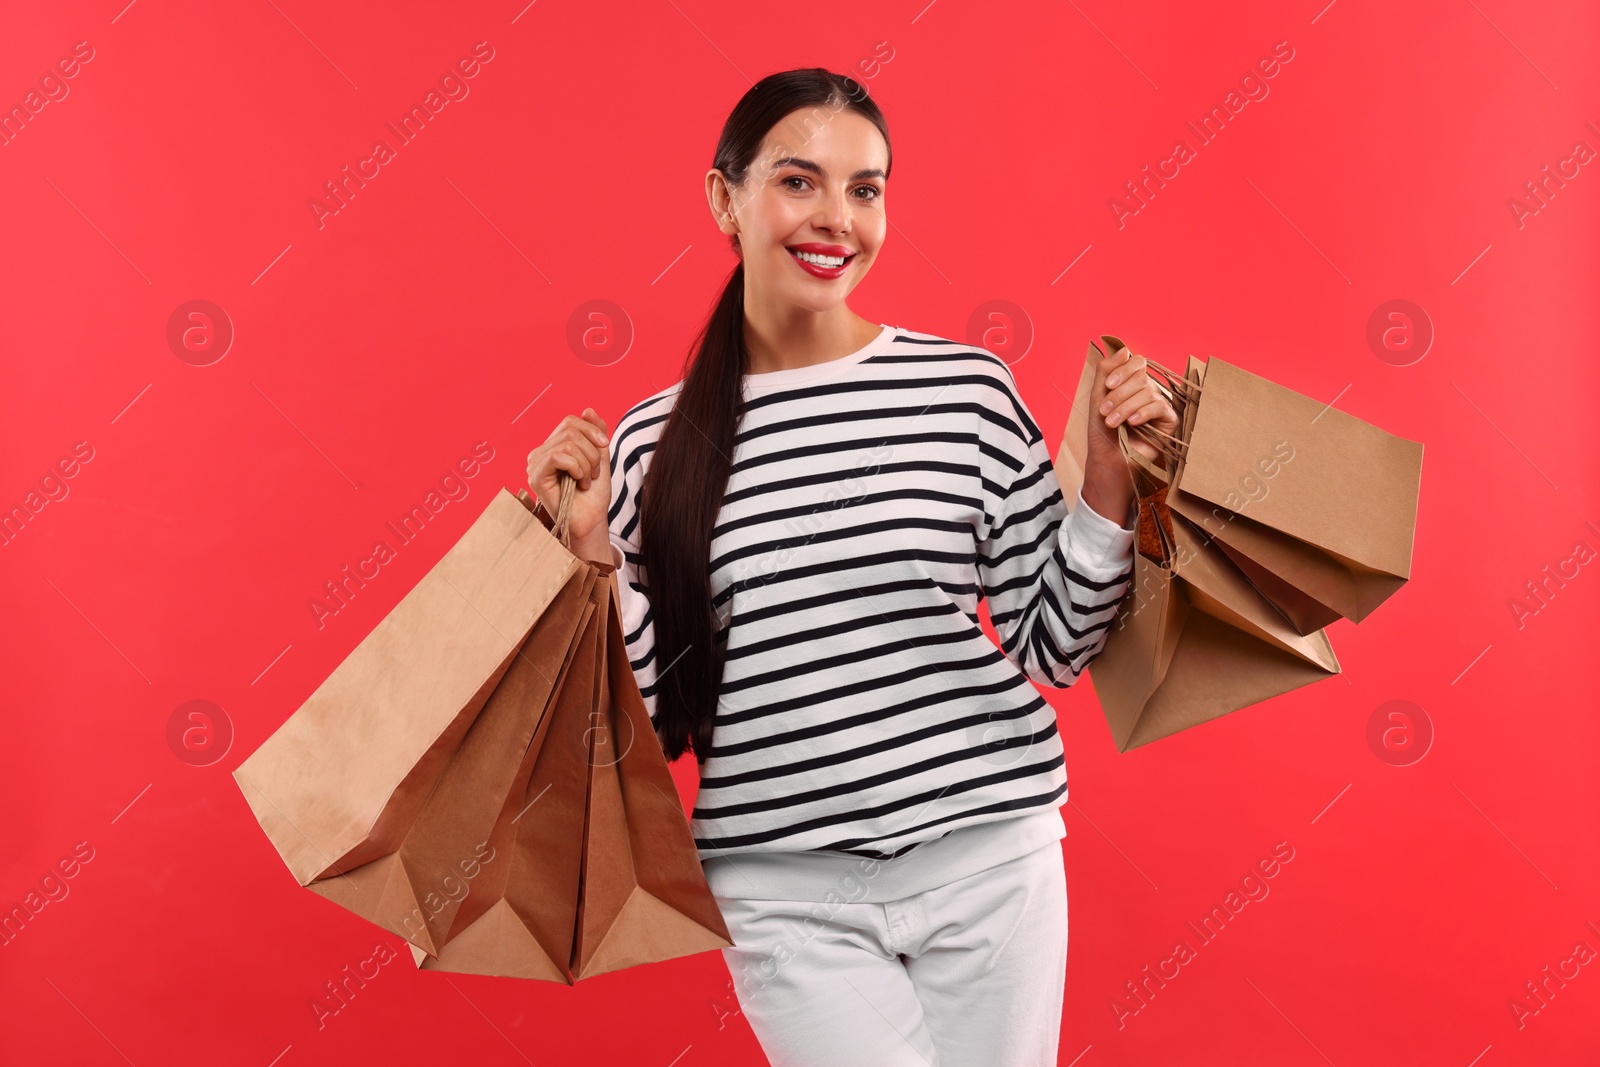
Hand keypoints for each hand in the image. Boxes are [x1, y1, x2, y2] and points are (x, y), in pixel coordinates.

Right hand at [526, 408, 612, 560]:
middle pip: (570, 430)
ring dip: (586, 463)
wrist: (591, 521)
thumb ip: (595, 435)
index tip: (605, 447)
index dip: (592, 430)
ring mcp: (535, 464)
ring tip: (587, 480)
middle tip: (594, 472)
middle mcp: (540, 453)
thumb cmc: (593, 495)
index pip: (570, 421)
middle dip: (592, 450)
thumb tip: (587, 410)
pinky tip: (579, 482)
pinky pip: (558, 456)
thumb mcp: (600, 458)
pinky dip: (576, 467)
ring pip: (567, 443)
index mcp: (553, 446)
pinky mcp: (535, 476)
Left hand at [1081, 342, 1180, 525]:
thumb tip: (1125, 350)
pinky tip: (1133, 424)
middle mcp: (1148, 391)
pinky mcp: (1169, 421)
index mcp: (1132, 383)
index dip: (1123, 370)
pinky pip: (1159, 407)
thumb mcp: (1098, 397)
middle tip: (1105, 412)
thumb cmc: (1102, 432)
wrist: (1108, 460)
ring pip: (1148, 392)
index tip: (1108, 387)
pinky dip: (1143, 413)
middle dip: (1120, 394)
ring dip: (1125, 407)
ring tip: (1112, 423)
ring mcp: (1160, 405)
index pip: (1136, 362)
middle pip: (1141, 377)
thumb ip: (1106, 371)